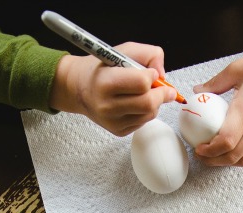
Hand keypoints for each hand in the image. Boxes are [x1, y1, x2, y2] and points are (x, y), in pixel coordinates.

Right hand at [49, 42, 176, 136]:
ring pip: (150, 114)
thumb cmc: (103, 68)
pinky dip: (146, 111)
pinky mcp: (118, 131)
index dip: (152, 76)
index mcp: (106, 82)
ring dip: (155, 102)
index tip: (150, 72)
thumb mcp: (124, 50)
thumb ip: (149, 54)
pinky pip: (143, 122)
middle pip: (149, 103)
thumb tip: (163, 75)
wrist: (79, 88)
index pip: (142, 83)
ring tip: (145, 93)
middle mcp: (107, 106)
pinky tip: (136, 103)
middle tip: (162, 86)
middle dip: (161, 93)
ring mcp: (112, 122)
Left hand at [193, 44, 242, 166]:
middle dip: (212, 160)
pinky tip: (227, 148)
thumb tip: (198, 92)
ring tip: (211, 154)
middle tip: (200, 154)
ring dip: (225, 162)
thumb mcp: (237, 68)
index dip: (209, 150)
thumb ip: (215, 83)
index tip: (198, 147)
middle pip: (233, 156)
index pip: (227, 141)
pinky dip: (237, 157)